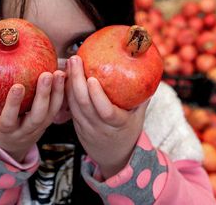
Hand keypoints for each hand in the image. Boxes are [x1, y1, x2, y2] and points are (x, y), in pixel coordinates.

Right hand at [0, 70, 65, 161]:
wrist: (9, 145)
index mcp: (5, 129)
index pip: (9, 118)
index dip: (13, 103)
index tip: (17, 86)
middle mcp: (23, 131)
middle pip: (36, 116)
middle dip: (43, 95)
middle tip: (46, 74)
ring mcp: (38, 129)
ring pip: (50, 113)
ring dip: (56, 92)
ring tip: (59, 72)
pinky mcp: (48, 123)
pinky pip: (56, 109)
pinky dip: (61, 93)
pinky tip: (64, 76)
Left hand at [66, 56, 148, 178]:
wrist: (114, 157)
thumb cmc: (129, 131)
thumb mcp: (139, 117)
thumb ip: (142, 96)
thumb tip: (149, 71)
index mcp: (118, 125)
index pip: (105, 111)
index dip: (97, 96)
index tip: (92, 78)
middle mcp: (99, 127)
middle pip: (84, 104)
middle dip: (77, 80)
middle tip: (75, 59)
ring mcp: (85, 127)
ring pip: (74, 105)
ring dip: (69, 83)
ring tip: (70, 63)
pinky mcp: (76, 126)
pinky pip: (70, 107)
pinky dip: (67, 91)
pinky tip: (66, 75)